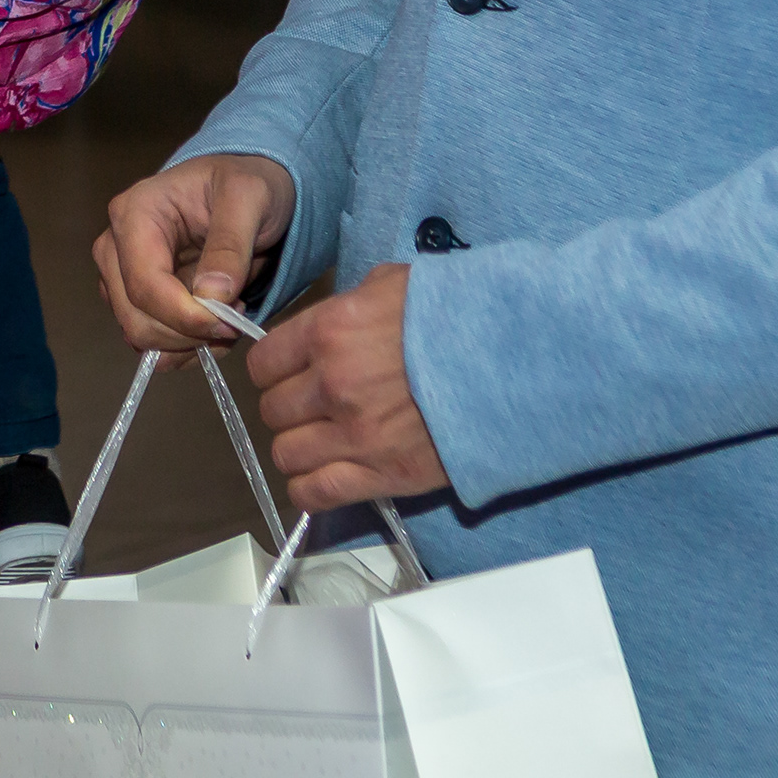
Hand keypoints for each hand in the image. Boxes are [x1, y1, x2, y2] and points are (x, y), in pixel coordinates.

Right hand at [95, 151, 296, 350]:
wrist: (244, 190)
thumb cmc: (244, 185)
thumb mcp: (250, 198)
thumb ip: (231, 243)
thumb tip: (210, 295)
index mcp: (134, 214)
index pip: (144, 285)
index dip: (184, 316)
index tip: (230, 324)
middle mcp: (115, 248)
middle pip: (136, 317)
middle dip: (188, 333)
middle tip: (235, 320)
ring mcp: (121, 277)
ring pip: (141, 335)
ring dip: (189, 343)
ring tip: (230, 319)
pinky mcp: (136, 299)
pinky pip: (153, 341)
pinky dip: (186, 348)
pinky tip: (215, 327)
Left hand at [249, 265, 449, 510]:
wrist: (514, 362)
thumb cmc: (458, 316)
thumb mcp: (396, 284)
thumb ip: (350, 304)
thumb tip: (334, 321)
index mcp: (330, 332)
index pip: (264, 362)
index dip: (272, 368)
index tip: (286, 372)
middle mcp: (333, 385)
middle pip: (272, 410)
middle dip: (287, 407)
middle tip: (310, 405)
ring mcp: (356, 435)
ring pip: (286, 454)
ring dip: (297, 447)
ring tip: (319, 440)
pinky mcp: (383, 475)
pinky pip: (316, 493)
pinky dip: (310, 488)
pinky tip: (322, 475)